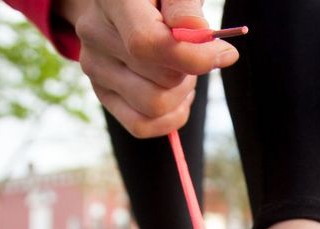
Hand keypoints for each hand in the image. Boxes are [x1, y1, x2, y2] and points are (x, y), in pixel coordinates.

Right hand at [57, 0, 238, 137]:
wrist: (122, 3)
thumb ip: (186, 6)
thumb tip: (199, 33)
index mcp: (114, 2)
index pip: (147, 43)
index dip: (193, 58)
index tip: (225, 54)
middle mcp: (96, 35)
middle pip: (159, 80)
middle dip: (191, 72)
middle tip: (195, 52)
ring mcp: (94, 67)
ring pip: (154, 107)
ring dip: (181, 94)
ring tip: (181, 70)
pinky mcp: (101, 92)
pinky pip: (141, 126)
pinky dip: (169, 118)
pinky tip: (177, 95)